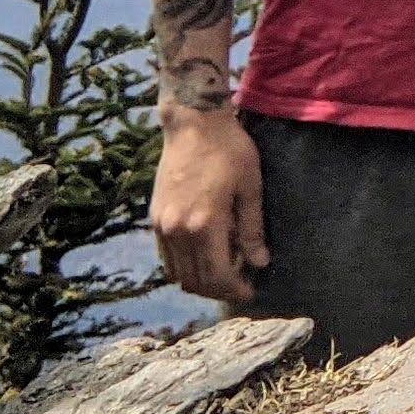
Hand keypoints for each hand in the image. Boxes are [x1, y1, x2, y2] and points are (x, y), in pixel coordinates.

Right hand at [152, 109, 269, 305]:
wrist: (193, 122)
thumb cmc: (229, 149)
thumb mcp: (250, 187)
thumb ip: (252, 229)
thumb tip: (260, 262)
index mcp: (204, 224)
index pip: (217, 275)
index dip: (235, 289)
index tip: (250, 291)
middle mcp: (178, 231)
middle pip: (195, 280)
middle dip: (219, 290)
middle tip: (240, 285)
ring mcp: (162, 226)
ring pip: (178, 273)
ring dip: (200, 282)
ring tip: (224, 274)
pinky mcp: (154, 218)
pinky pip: (166, 257)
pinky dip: (183, 267)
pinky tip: (202, 258)